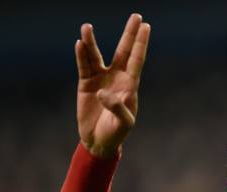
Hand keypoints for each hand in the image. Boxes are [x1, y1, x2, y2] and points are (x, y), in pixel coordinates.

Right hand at [75, 14, 150, 157]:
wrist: (98, 141)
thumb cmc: (116, 133)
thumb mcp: (124, 123)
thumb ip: (118, 108)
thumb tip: (103, 92)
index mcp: (130, 85)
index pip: (136, 60)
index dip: (141, 43)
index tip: (146, 26)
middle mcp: (116, 78)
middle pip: (123, 51)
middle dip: (129, 34)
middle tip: (136, 16)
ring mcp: (100, 79)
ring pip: (96, 55)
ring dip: (91, 42)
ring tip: (86, 27)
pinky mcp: (86, 84)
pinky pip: (84, 66)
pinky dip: (81, 55)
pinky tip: (79, 44)